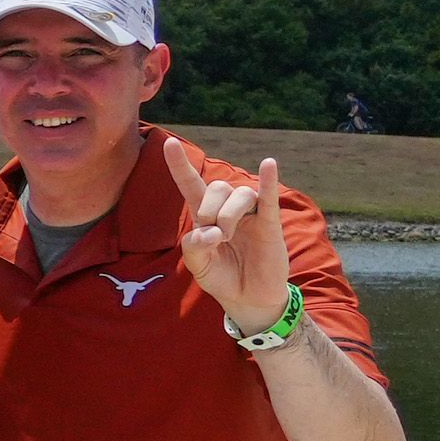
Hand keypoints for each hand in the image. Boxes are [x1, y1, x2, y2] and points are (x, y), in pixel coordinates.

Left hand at [179, 154, 298, 329]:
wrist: (249, 298)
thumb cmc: (222, 278)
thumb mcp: (199, 266)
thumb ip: (194, 249)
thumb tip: (206, 233)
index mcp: (204, 217)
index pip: (190, 184)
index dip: (180, 165)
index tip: (168, 142)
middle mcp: (228, 210)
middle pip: (217, 187)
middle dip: (210, 209)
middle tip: (213, 237)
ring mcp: (251, 215)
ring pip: (240, 193)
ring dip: (229, 214)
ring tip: (228, 237)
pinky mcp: (271, 225)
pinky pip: (269, 199)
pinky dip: (268, 182)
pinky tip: (269, 164)